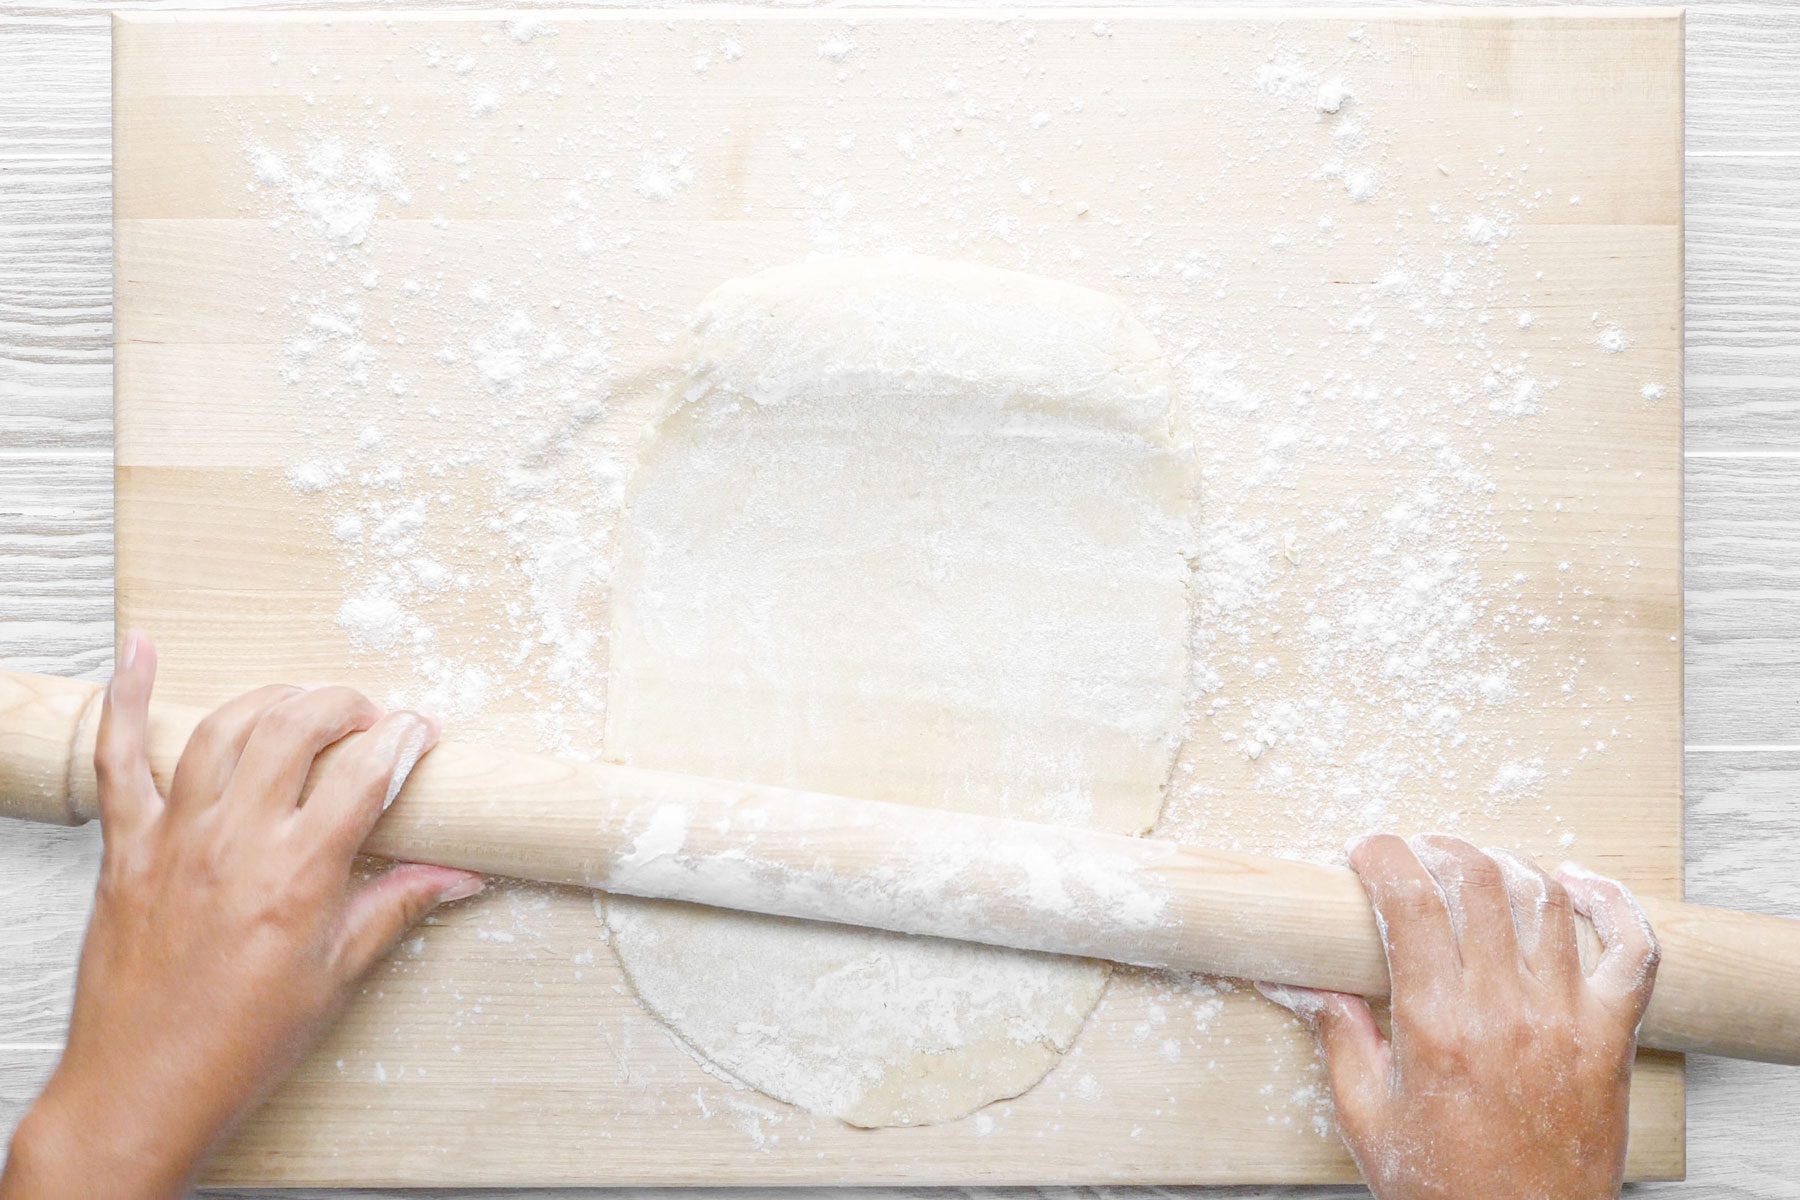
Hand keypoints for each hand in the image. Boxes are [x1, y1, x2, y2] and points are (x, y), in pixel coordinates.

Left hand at [1, 634, 483, 1199]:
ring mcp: (176, 837)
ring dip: (272, 698)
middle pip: (297, 726)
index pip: (366, 771)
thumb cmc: (239, 1045)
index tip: (420, 734)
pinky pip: (120, 757)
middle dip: (345, 704)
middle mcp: (237, 841)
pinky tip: (139, 653)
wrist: (142, 1089)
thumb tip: (461, 876)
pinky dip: (128, 697)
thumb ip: (396, 907)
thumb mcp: (337, 977)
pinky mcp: (126, 846)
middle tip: (367, 718)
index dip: (404, 739)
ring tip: (302, 701)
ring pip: (225, 728)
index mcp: (299, 874)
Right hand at [1257, 834, 1658, 1199]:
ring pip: (1544, 899)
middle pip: (1476, 881)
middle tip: (1412, 856)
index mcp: (1437, 1028)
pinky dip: (1611, 903)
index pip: (1409, 902)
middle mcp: (1505, 1012)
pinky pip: (1633, 949)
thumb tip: (1303, 982)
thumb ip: (1339, 1039)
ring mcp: (1566, 1019)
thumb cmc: (1446, 1192)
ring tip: (1473, 870)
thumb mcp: (1368, 1120)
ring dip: (1503, 865)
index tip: (1366, 852)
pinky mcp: (1610, 1037)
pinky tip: (1575, 884)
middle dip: (1435, 849)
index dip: (1383, 857)